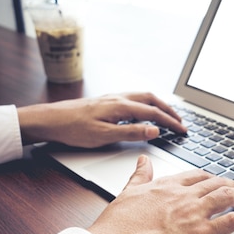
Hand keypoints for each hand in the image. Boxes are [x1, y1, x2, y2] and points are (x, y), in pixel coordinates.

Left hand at [17, 92, 186, 147]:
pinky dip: (147, 104)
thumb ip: (131, 133)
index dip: (171, 122)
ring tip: (168, 115)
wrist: (50, 120)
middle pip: (152, 99)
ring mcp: (112, 98)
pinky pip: (133, 98)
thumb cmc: (72, 129)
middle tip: (181, 122)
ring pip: (143, 97)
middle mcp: (118, 98)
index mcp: (120, 106)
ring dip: (159, 105)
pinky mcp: (106, 101)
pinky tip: (144, 112)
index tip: (183, 130)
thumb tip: (154, 131)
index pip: (154, 113)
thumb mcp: (104, 136)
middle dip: (169, 110)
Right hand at [88, 155, 233, 233]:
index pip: (196, 176)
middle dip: (233, 184)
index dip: (211, 178)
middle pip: (216, 183)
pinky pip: (232, 222)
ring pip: (228, 196)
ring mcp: (194, 214)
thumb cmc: (118, 229)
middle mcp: (183, 196)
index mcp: (165, 186)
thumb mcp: (127, 194)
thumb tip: (143, 161)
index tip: (217, 181)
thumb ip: (139, 177)